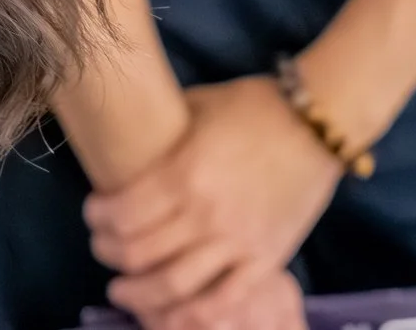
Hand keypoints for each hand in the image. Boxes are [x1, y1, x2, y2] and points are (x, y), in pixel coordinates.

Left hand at [87, 76, 342, 323]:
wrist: (321, 122)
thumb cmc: (256, 106)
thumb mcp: (200, 106)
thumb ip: (165, 127)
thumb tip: (132, 136)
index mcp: (183, 172)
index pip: (121, 214)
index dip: (97, 219)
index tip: (94, 214)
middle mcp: (204, 213)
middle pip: (138, 255)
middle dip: (109, 255)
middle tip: (104, 249)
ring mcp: (237, 242)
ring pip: (172, 288)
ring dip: (138, 295)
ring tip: (125, 290)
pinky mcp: (265, 260)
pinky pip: (221, 302)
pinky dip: (189, 315)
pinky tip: (170, 312)